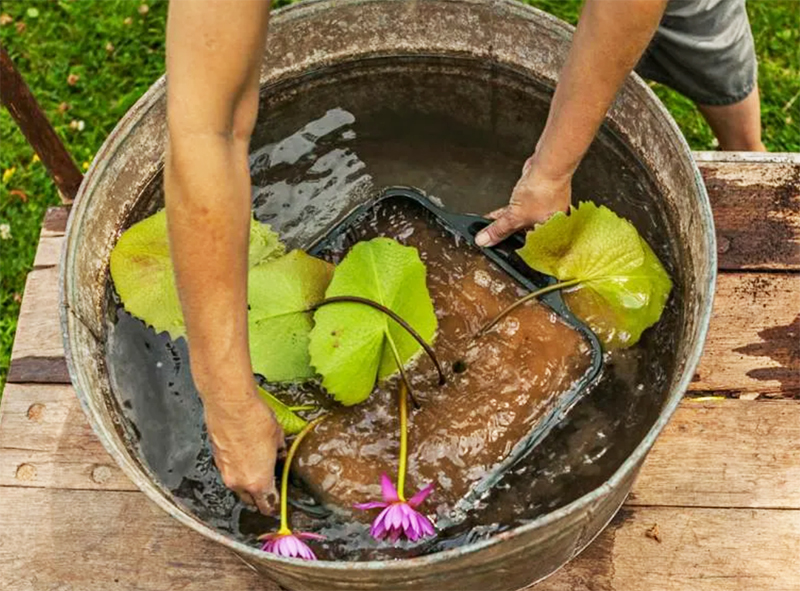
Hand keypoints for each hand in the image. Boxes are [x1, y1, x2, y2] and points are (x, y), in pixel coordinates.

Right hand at [202, 382, 284, 514]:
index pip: (267, 505)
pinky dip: (236, 468)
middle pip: (250, 500)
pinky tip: (244, 455)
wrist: (230, 405)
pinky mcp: (216, 459)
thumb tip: (280, 454)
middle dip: (259, 497)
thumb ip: (279, 452)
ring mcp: (224, 472)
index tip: (278, 504)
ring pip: (237, 486)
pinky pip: (229, 471)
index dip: (274, 506)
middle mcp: (238, 482)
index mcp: (258, 482)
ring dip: (246, 483)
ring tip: (256, 468)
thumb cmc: (256, 421)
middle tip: (268, 488)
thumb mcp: (278, 438)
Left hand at [475, 155, 571, 246]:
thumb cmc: (543, 192)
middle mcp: (550, 222)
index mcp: (550, 233)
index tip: (495, 245)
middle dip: (505, 232)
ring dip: (504, 220)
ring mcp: (545, 207)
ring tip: (489, 222)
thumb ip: (499, 230)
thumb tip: (485, 241)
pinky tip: (498, 211)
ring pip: (520, 218)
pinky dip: (509, 209)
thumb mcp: (515, 217)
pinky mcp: (537, 195)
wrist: (548, 167)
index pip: (527, 246)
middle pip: (523, 232)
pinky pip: (520, 207)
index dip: (510, 247)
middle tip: (488, 235)